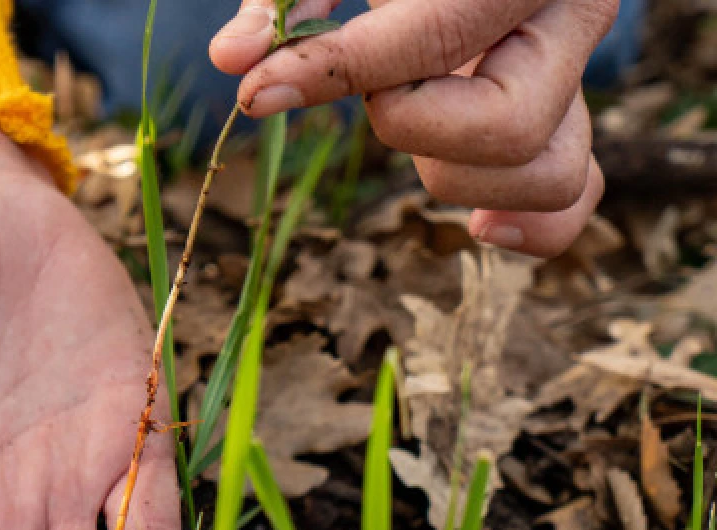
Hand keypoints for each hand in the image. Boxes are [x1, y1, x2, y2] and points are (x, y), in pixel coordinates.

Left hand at [210, 0, 617, 257]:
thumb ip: (286, 0)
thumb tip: (231, 59)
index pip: (434, 39)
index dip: (336, 73)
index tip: (260, 92)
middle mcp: (570, 17)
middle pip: (505, 129)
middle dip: (412, 129)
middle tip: (375, 90)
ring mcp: (577, 74)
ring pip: (550, 176)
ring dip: (458, 178)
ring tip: (407, 123)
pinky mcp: (567, 117)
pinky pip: (575, 195)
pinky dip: (535, 227)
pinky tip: (480, 229)